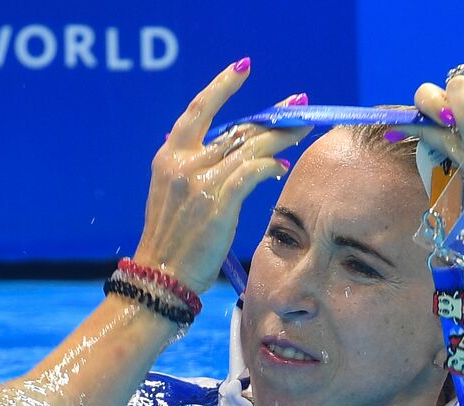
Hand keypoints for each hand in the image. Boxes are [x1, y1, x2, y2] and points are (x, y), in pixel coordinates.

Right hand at [133, 59, 311, 293]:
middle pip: (237, 129)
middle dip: (272, 117)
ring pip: (251, 147)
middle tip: (298, 106)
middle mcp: (182, 163)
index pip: (198, 111)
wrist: (160, 279)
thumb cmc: (171, 245)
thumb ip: (194, 171)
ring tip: (303, 132)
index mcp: (167, 158)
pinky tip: (280, 169)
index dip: (222, 86)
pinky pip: (252, 172)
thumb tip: (235, 155)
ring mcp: (199, 182)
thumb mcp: (172, 198)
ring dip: (281, 139)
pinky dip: (269, 168)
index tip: (243, 68)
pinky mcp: (217, 202)